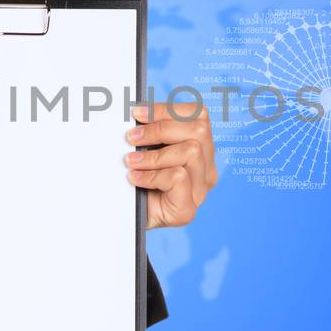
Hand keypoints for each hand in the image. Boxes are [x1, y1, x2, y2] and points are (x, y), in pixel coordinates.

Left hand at [124, 102, 216, 228]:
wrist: (124, 221)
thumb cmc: (135, 182)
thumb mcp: (144, 149)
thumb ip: (150, 130)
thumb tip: (136, 110)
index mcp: (201, 148)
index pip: (198, 115)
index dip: (167, 109)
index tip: (137, 113)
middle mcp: (206, 168)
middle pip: (200, 130)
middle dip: (160, 128)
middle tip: (131, 137)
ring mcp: (200, 190)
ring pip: (192, 152)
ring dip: (154, 155)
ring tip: (131, 162)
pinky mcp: (188, 209)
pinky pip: (178, 177)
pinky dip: (152, 175)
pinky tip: (136, 179)